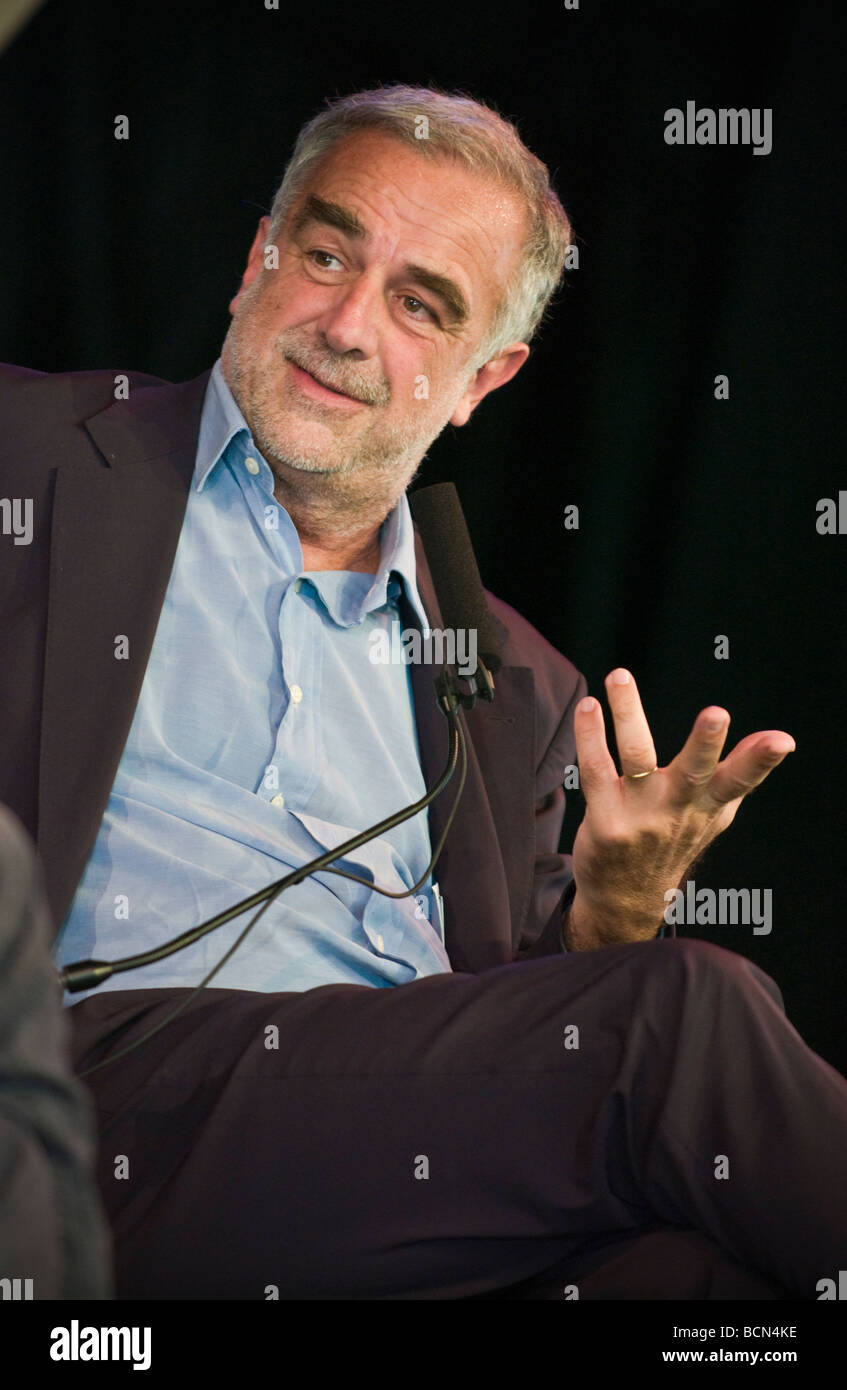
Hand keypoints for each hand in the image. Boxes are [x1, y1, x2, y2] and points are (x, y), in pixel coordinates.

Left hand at [564, 668, 794, 949]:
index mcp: (708, 805)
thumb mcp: (714, 815)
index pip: (739, 781)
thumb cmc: (672, 842)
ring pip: (636, 758)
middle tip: (717, 713)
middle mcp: (677, 810)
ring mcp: (640, 815)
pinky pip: (596, 770)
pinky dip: (590, 736)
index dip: (760, 761)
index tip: (781, 741)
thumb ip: (741, 777)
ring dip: (628, 714)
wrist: (626, 897)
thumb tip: (780, 742)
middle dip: (706, 743)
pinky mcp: (604, 818)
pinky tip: (589, 707)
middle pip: (693, 772)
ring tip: (620, 677)